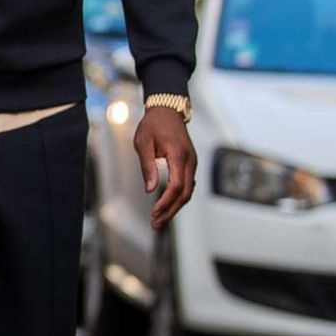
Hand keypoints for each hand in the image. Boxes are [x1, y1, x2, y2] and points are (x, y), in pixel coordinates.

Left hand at [136, 107, 196, 229]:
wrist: (167, 111)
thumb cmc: (152, 125)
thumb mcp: (143, 143)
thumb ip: (148, 166)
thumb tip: (151, 190)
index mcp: (178, 155)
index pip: (176, 186)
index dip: (166, 202)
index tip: (154, 213)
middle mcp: (190, 161)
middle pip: (185, 194)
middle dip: (170, 211)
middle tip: (155, 224)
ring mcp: (192, 163)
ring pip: (187, 192)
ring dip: (174, 207)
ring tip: (158, 219)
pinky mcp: (189, 164)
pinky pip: (186, 185)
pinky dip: (178, 198)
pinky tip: (166, 206)